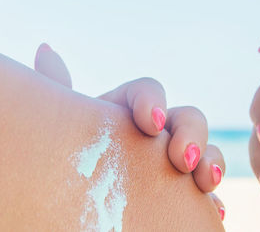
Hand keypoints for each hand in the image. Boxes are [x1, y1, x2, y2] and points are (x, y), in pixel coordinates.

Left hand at [33, 43, 225, 218]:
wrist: (77, 205)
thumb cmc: (68, 159)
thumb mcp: (65, 126)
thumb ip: (57, 91)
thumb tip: (44, 48)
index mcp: (128, 110)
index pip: (148, 91)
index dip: (152, 102)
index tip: (150, 124)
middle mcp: (157, 132)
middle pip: (187, 117)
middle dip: (192, 134)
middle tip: (183, 161)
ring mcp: (175, 162)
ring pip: (206, 151)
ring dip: (211, 161)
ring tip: (206, 182)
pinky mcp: (186, 194)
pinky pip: (207, 193)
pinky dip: (213, 199)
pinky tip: (215, 210)